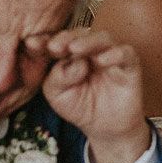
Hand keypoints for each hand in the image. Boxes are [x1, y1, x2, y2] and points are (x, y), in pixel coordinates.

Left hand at [40, 29, 151, 162]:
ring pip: (103, 38)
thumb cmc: (80, 107)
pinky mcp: (129, 64)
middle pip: (81, 34)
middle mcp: (91, 50)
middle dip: (67, 37)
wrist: (105, 128)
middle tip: (55, 46)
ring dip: (88, 41)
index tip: (32, 44)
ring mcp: (111, 55)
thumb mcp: (57, 95)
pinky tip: (101, 61)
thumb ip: (57, 77)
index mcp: (70, 55)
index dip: (45, 40)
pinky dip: (114, 54)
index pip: (58, 41)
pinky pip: (126, 53)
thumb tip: (73, 62)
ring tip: (75, 49)